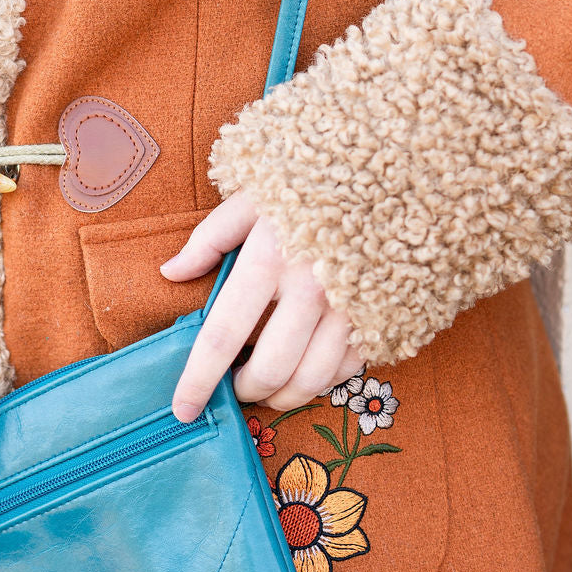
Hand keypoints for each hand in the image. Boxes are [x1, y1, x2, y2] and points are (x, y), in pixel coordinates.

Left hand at [161, 191, 363, 420]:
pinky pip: (346, 371)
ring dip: (281, 396)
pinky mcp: (383, 315)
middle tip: (234, 388)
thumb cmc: (316, 176)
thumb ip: (211, 238)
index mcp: (270, 257)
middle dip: (243, 391)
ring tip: (266, 387)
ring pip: (309, 381)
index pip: (222, 336)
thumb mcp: (256, 193)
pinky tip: (305, 369)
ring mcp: (352, 305)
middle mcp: (312, 288)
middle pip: (268, 370)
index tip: (183, 409)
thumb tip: (170, 272)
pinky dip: (320, 382)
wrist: (401, 162)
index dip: (199, 380)